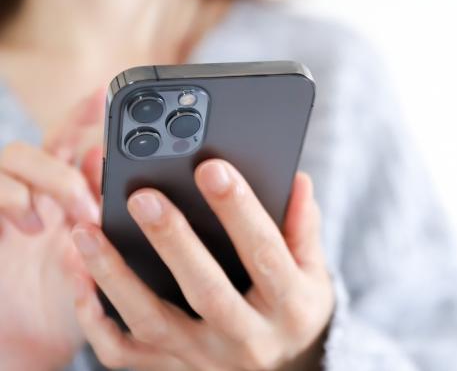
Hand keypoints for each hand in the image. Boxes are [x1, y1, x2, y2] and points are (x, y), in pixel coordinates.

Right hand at [0, 91, 103, 369]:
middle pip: (45, 143)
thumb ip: (111, 228)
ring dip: (47, 178)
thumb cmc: (72, 305)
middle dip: (72, 155)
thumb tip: (134, 196)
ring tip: (71, 216)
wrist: (28, 347)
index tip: (104, 93)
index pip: (76, 145)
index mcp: (69, 197)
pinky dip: (12, 197)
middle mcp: (37, 195)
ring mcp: (9, 207)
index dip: (84, 115)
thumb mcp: (102, 263)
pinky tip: (32, 225)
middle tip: (98, 193)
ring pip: (14, 156)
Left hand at [71, 160, 334, 370]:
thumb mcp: (313, 271)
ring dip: (116, 276)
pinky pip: (123, 353)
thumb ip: (303, 228)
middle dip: (173, 241)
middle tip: (143, 197)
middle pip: (206, 290)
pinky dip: (96, 318)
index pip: (265, 253)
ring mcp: (204, 358)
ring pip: (152, 321)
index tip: (212, 168)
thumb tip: (298, 181)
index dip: (239, 210)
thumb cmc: (295, 307)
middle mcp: (247, 338)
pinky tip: (80, 277)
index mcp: (289, 306)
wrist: (285, 367)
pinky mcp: (172, 368)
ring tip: (87, 231)